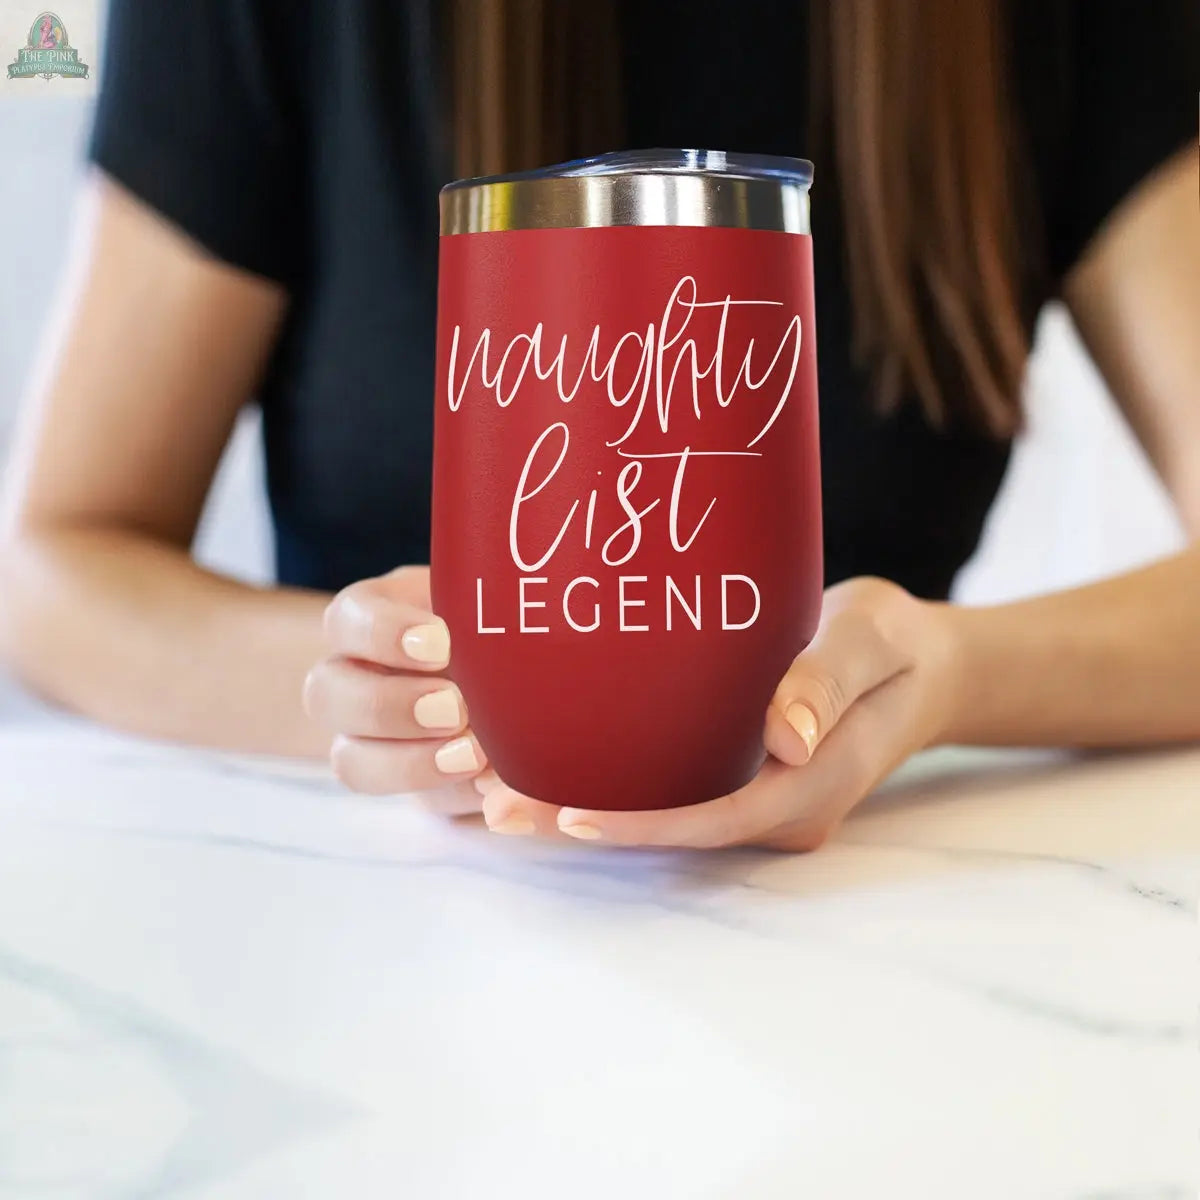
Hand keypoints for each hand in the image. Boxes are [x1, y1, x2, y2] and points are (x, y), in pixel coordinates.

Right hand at [303, 566, 486, 814]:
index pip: (347, 617)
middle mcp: (358, 677)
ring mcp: (373, 737)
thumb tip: (501, 631)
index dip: (382, 633)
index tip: (441, 643)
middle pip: (324, 694)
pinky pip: (415, 800)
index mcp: (376, 617)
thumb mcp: (497, 606)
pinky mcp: (415, 783)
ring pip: (350, 761)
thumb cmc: (507, 622)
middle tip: (454, 707)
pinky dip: (452, 794)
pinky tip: (492, 783)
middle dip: (387, 706)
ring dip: (408, 763)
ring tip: (473, 755)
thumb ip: (489, 613)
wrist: (531, 667)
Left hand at [477, 578, 959, 848]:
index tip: (567, 816)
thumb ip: (829, 680)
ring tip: (496, 793)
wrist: (923, 669)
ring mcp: (761, 802)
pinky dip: (612, 788)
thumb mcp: (872, 640)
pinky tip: (549, 767)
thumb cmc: (896, 646)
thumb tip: (786, 742)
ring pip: (666, 818)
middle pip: (673, 830)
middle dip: (585, 825)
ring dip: (584, 810)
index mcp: (811, 788)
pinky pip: (674, 795)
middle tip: (493, 806)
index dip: (640, 824)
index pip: (713, 818)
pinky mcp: (745, 782)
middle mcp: (780, 811)